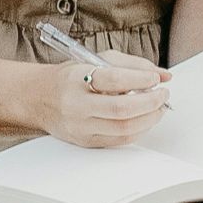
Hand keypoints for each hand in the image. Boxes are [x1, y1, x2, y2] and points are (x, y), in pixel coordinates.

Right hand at [32, 50, 171, 148]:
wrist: (38, 98)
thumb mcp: (96, 60)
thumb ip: (132, 65)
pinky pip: (120, 140)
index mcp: (77, 78)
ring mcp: (81, 126)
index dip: (140, 79)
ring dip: (149, 118)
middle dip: (151, 102)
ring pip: (124, 129)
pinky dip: (138, 130)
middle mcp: (77, 104)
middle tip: (163, 94)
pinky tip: (145, 120)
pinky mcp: (86, 141)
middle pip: (122, 109)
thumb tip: (164, 75)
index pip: (114, 79)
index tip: (155, 78)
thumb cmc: (70, 78)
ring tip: (158, 107)